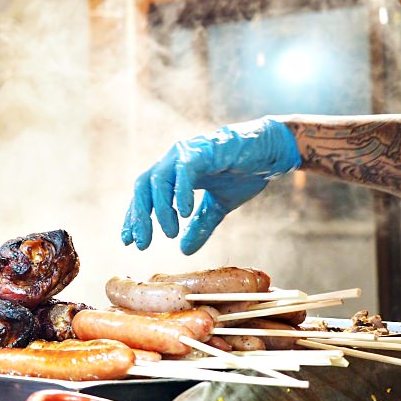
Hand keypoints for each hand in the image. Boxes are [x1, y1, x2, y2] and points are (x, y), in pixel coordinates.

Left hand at [121, 117, 301, 253]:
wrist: (271, 152)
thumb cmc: (244, 173)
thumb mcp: (218, 207)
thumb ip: (200, 226)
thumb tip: (184, 251)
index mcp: (173, 173)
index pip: (145, 195)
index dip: (135, 218)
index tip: (129, 241)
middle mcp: (174, 160)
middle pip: (143, 187)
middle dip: (140, 217)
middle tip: (141, 244)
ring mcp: (187, 152)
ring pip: (159, 179)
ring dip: (161, 208)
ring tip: (169, 233)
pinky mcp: (204, 149)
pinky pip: (185, 170)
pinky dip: (181, 191)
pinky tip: (185, 213)